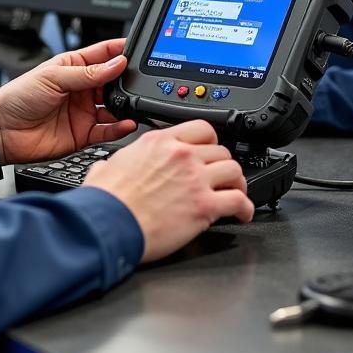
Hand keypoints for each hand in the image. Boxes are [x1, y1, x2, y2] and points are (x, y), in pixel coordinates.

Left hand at [0, 38, 136, 164]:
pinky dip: (120, 127)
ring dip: (125, 105)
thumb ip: (87, 73)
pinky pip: (108, 130)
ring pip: (114, 106)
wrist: (2, 130)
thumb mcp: (53, 77)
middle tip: (138, 81)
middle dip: (127, 81)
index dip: (120, 51)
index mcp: (73, 67)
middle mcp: (82, 89)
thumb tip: (116, 63)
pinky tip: (127, 122)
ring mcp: (84, 111)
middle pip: (113, 81)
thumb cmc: (18, 97)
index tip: (138, 50)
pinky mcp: (84, 134)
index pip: (103, 54)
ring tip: (134, 104)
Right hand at [83, 120, 254, 261]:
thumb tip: (108, 167)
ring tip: (235, 193)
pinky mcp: (204, 206)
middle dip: (223, 165)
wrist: (109, 224)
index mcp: (158, 142)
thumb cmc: (106, 201)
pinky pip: (239, 201)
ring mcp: (195, 179)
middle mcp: (181, 155)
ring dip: (237, 183)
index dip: (211, 141)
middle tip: (221, 177)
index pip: (201, 128)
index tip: (211, 151)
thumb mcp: (106, 166)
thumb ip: (118, 161)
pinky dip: (245, 208)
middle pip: (221, 150)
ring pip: (234, 171)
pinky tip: (242, 214)